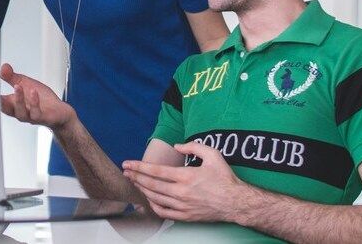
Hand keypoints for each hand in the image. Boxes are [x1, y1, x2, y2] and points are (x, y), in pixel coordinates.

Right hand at [0, 63, 74, 129]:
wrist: (59, 112)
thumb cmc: (41, 99)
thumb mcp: (25, 84)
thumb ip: (12, 77)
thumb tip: (3, 67)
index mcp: (13, 104)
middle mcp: (20, 112)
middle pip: (6, 109)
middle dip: (0, 101)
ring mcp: (30, 116)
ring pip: (20, 112)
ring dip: (18, 99)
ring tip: (17, 86)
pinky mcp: (42, 118)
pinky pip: (36, 113)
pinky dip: (34, 102)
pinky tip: (33, 92)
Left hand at [122, 141, 245, 222]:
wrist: (236, 203)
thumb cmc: (225, 178)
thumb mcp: (213, 155)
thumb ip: (193, 146)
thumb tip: (177, 145)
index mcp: (186, 176)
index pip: (156, 171)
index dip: (139, 167)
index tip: (128, 163)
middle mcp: (182, 192)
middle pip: (151, 185)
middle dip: (135, 177)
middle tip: (125, 172)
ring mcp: (183, 206)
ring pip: (155, 198)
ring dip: (142, 189)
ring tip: (134, 182)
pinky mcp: (186, 217)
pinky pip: (164, 213)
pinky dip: (153, 206)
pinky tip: (149, 199)